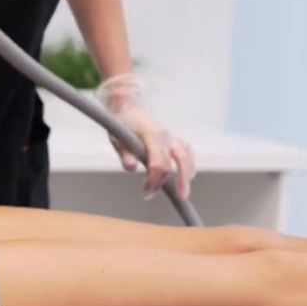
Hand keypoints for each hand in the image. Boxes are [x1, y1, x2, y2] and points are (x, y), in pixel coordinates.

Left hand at [96, 73, 195, 199]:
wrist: (128, 106)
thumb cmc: (121, 123)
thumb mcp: (117, 138)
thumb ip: (125, 154)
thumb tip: (131, 168)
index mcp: (152, 135)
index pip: (159, 163)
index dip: (154, 181)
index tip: (145, 193)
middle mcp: (166, 136)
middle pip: (179, 162)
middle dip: (177, 182)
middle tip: (175, 199)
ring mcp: (172, 137)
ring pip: (187, 157)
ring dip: (187, 175)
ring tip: (182, 194)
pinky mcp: (174, 138)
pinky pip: (187, 152)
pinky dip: (189, 165)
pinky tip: (187, 177)